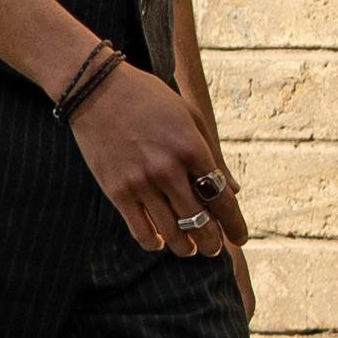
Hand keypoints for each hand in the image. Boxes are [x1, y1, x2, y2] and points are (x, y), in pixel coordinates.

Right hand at [68, 60, 247, 269]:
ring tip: (189, 248)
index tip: (240, 237)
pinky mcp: (116, 191)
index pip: (222, 198)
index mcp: (191, 147)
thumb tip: (235, 190)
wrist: (97, 89)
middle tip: (215, 249)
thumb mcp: (190, 117)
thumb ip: (213, 156)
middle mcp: (168, 169)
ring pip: (172, 233)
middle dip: (212, 243)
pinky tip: (159, 241)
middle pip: (200, 222)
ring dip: (186, 247)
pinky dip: (154, 243)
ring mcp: (141, 182)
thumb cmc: (149, 100)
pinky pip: (141, 231)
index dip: (235, 224)